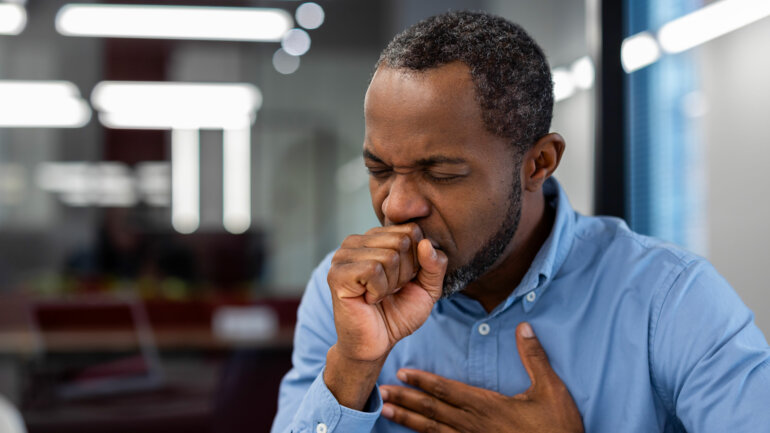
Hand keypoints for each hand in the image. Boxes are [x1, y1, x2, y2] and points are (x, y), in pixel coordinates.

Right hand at [328, 223, 447, 361]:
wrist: (377, 344)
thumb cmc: (399, 313)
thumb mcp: (428, 288)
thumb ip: (434, 264)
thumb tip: (425, 243)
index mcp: (377, 237)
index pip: (412, 230)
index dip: (417, 261)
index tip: (403, 280)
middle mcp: (358, 240)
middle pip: (402, 241)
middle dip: (404, 273)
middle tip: (390, 290)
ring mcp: (344, 255)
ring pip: (389, 256)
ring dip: (391, 284)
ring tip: (379, 295)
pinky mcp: (337, 273)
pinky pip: (373, 270)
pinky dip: (378, 291)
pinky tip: (368, 299)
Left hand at [380, 322, 583, 432]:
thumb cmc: (558, 428)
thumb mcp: (551, 390)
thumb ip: (534, 357)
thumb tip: (524, 326)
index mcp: (487, 406)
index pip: (447, 390)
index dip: (423, 381)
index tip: (402, 373)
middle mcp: (474, 425)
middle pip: (432, 410)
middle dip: (406, 400)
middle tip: (381, 394)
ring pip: (433, 430)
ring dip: (408, 420)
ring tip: (387, 412)